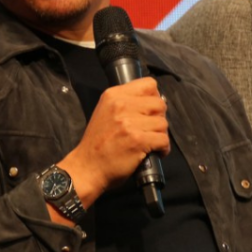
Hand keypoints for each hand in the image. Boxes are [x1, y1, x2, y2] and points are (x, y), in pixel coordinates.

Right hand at [58, 77, 168, 206]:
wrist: (87, 167)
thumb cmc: (97, 143)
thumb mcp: (105, 112)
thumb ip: (126, 103)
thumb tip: (154, 101)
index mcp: (114, 95)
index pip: (149, 84)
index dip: (154, 98)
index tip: (149, 111)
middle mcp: (121, 105)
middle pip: (159, 104)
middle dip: (158, 118)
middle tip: (150, 130)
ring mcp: (129, 123)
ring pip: (163, 123)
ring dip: (160, 135)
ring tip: (150, 142)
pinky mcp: (138, 140)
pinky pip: (164, 140)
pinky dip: (163, 148)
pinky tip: (154, 152)